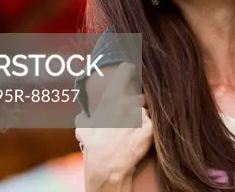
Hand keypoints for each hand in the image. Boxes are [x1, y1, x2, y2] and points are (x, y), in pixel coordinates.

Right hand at [75, 64, 152, 184]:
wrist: (108, 167)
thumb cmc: (94, 148)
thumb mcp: (83, 130)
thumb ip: (84, 118)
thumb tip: (83, 115)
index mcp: (111, 101)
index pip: (124, 74)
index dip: (128, 70)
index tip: (130, 67)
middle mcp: (126, 104)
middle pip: (138, 97)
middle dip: (135, 105)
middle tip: (129, 118)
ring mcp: (140, 116)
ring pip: (144, 111)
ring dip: (141, 118)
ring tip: (132, 132)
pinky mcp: (149, 128)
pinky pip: (151, 123)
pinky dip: (147, 129)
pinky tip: (139, 138)